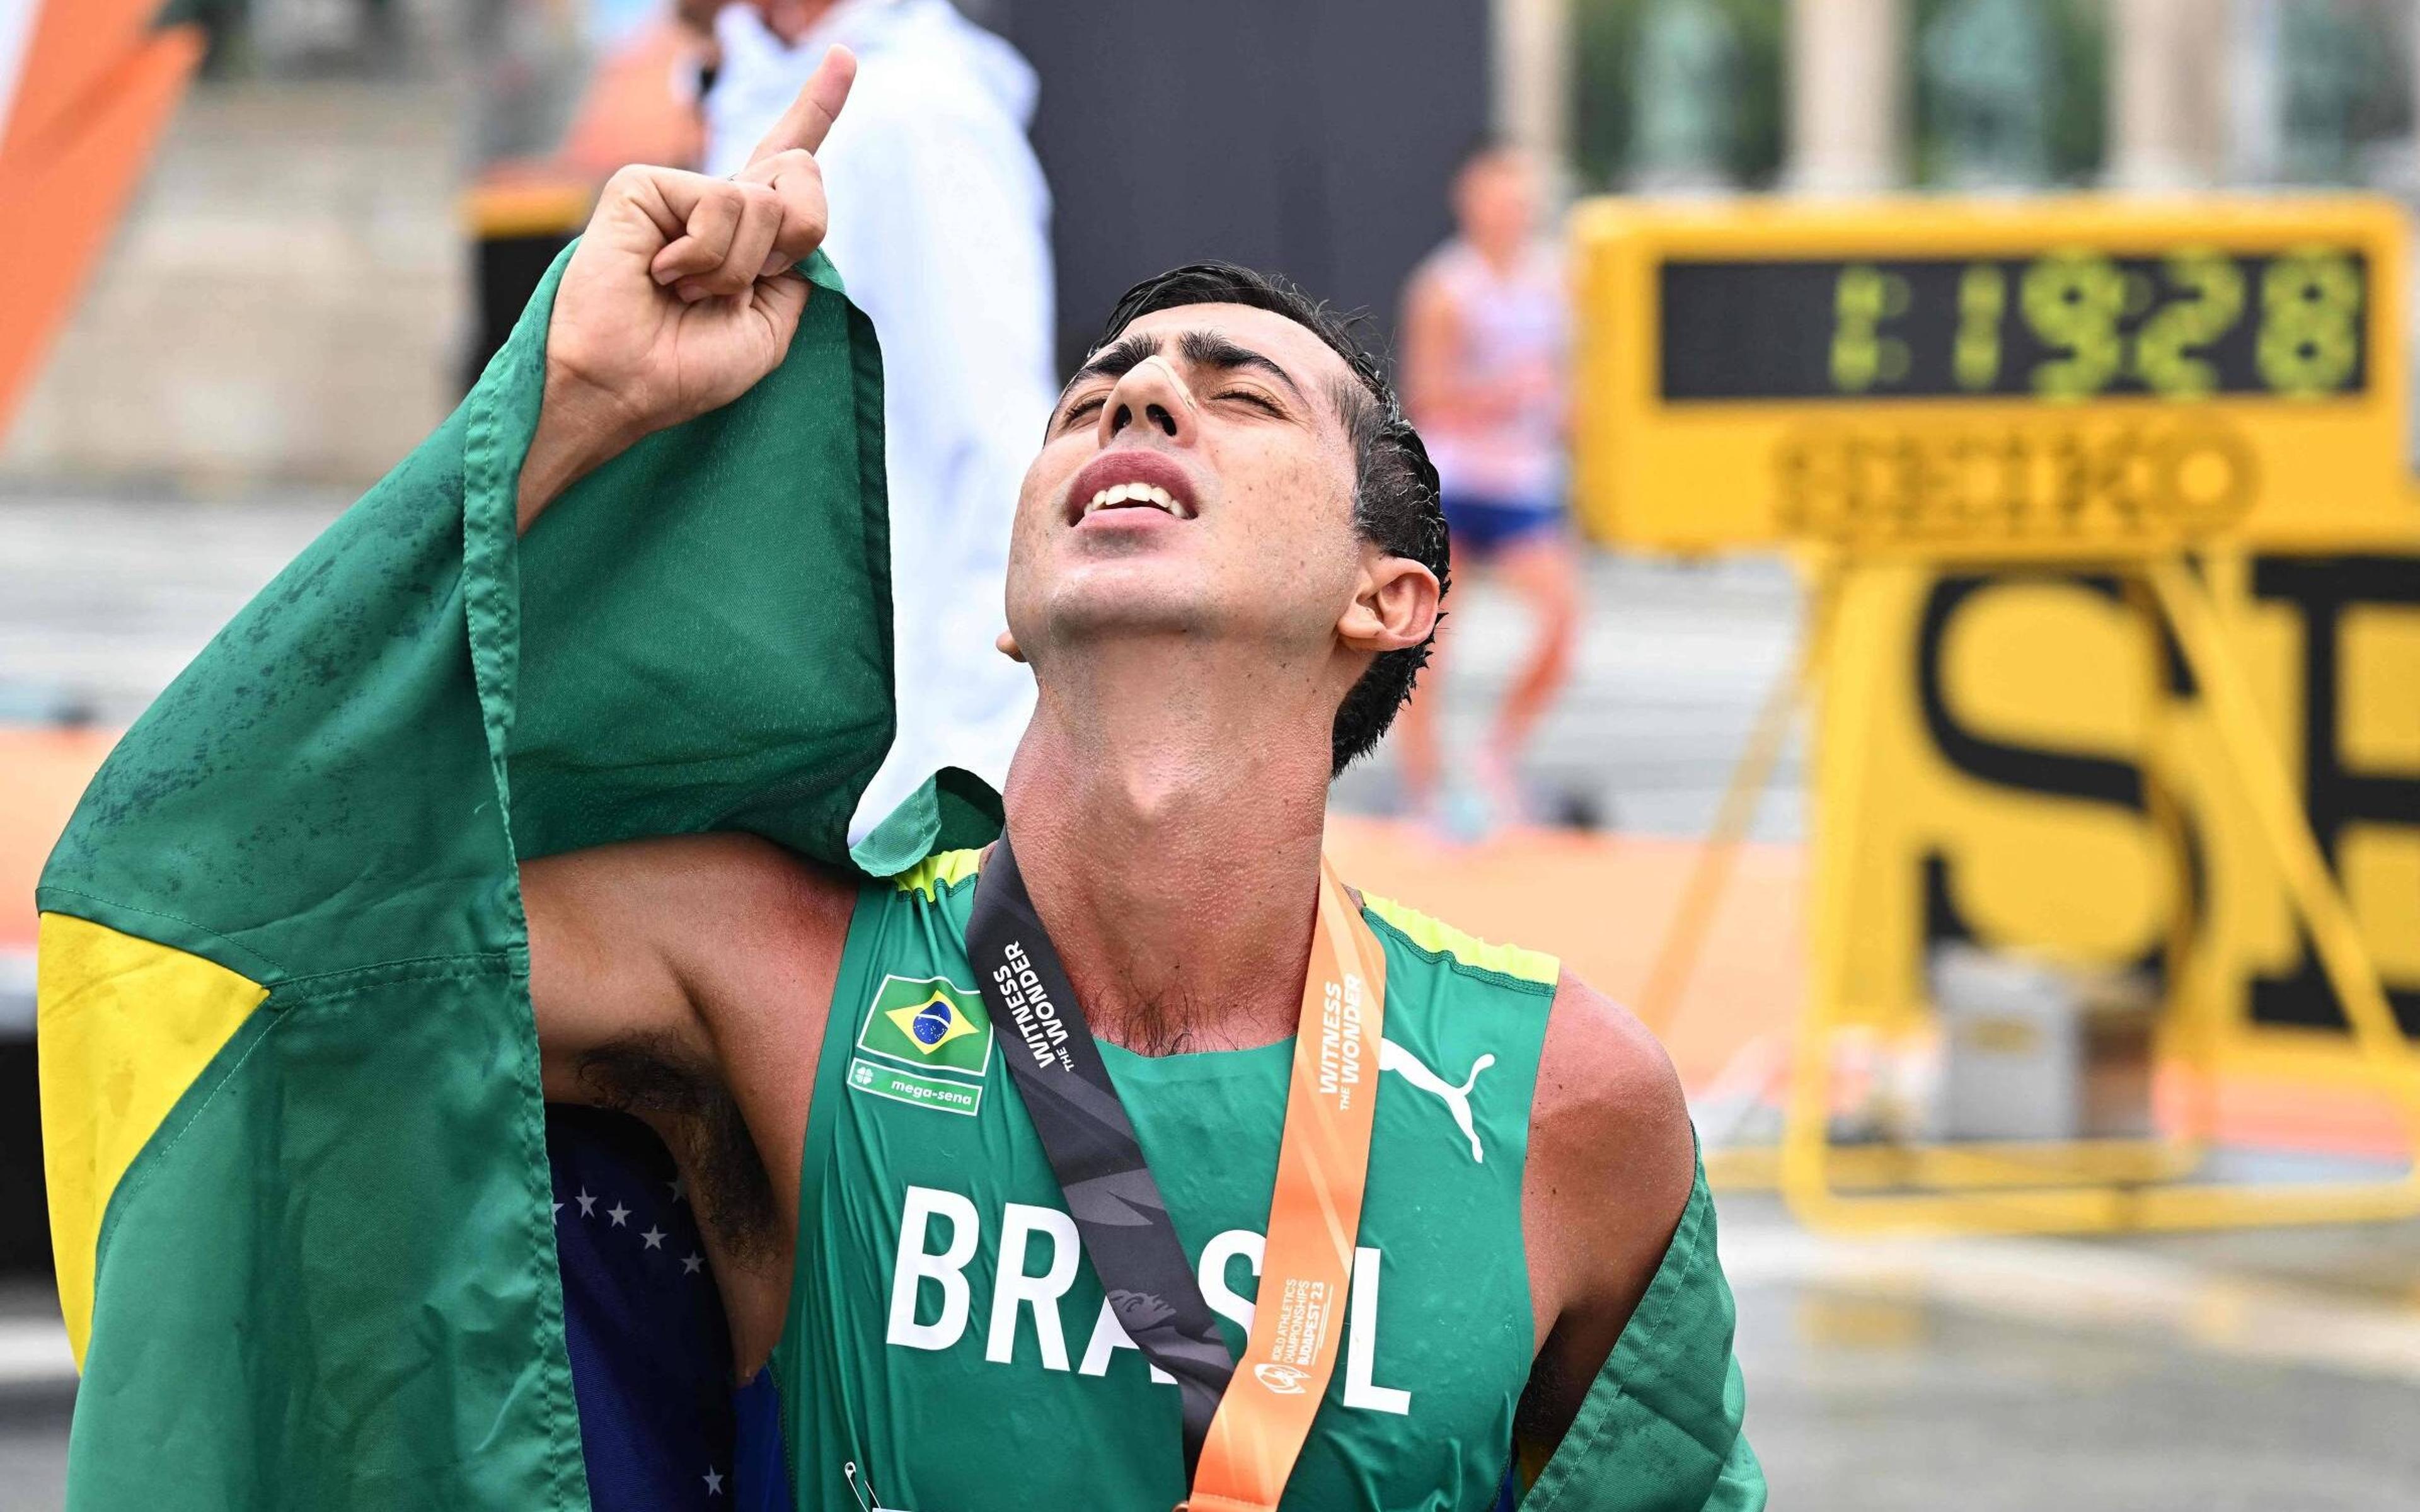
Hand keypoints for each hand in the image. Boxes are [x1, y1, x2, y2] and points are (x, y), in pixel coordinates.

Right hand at [517, 46, 856, 527]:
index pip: (789, 163)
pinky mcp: (644, 183)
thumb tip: (791, 206)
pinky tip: (662, 275)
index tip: (844, 57)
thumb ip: (796, 271)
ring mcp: (678, 190)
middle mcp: (715, 203)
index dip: (818, 109)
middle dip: (792, 240)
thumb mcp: (768, 328)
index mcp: (749, 233)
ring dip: (737, 269)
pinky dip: (704, 258)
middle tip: (741, 287)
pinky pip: (720, 205)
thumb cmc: (686, 368)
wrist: (627, 388)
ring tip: (688, 292)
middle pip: (801, 178)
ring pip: (763, 201)